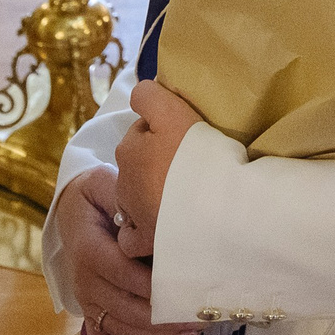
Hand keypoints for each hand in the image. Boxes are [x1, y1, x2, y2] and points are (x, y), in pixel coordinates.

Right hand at [50, 166, 202, 334]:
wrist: (71, 211)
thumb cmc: (95, 196)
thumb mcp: (104, 184)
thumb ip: (124, 198)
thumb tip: (151, 211)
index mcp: (90, 249)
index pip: (124, 273)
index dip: (154, 285)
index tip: (186, 290)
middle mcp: (85, 279)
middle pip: (126, 307)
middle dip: (164, 315)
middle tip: (200, 316)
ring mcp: (87, 298)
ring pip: (121, 326)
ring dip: (156, 334)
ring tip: (191, 331)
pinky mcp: (90, 309)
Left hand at [114, 80, 205, 257]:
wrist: (211, 207)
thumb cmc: (193, 155)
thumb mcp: (171, 110)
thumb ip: (148, 95)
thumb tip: (139, 94)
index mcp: (128, 148)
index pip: (141, 130)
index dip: (163, 129)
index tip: (186, 134)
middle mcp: (123, 180)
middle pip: (138, 164)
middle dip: (155, 162)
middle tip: (188, 163)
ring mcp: (133, 213)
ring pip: (134, 198)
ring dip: (150, 194)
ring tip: (182, 194)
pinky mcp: (145, 241)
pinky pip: (132, 238)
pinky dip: (139, 233)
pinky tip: (157, 227)